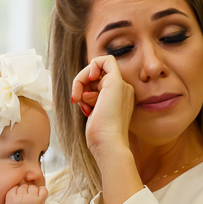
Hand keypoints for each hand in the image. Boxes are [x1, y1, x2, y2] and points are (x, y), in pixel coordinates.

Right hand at [4, 184, 47, 203]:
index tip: (18, 199)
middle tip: (26, 201)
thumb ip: (10, 199)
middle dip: (25, 192)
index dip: (17, 192)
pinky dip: (42, 191)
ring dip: (33, 192)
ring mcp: (31, 198)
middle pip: (23, 186)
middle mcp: (20, 197)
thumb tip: (15, 188)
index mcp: (11, 199)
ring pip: (32, 187)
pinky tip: (40, 196)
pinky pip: (43, 189)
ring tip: (32, 201)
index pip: (15, 187)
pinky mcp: (40, 201)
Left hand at [71, 56, 141, 203]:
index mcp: (121, 97)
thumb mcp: (94, 113)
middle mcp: (124, 89)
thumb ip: (92, 100)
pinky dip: (89, 68)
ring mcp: (122, 85)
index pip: (100, 81)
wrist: (108, 144)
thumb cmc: (100, 136)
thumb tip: (82, 93)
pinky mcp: (116, 81)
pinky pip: (104, 60)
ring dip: (81, 83)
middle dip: (82, 85)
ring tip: (83, 102)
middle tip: (78, 101)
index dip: (87, 85)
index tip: (80, 100)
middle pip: (96, 74)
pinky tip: (85, 82)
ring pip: (95, 69)